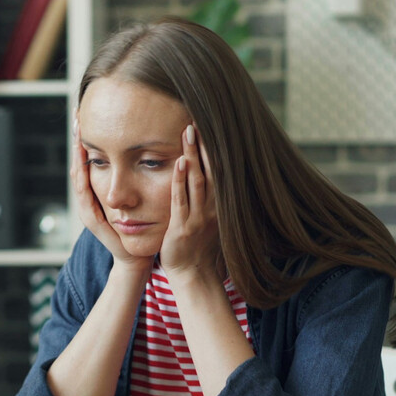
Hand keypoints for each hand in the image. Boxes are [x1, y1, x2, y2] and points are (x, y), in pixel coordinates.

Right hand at [70, 116, 150, 276]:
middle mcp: (88, 198)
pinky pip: (83, 193)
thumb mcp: (137, 195)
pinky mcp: (91, 218)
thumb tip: (147, 148)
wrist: (136, 256)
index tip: (88, 114)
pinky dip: (82, 175)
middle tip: (77, 115)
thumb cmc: (140, 225)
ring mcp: (87, 208)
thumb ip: (137, 175)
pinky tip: (82, 161)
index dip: (88, 138)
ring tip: (78, 131)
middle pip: (79, 162)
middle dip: (77, 139)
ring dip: (76, 153)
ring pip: (78, 175)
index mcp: (98, 191)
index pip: (90, 158)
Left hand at [160, 124, 219, 280]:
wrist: (193, 275)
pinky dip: (180, 181)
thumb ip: (208, 197)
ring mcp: (199, 218)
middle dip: (203, 145)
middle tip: (196, 120)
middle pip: (210, 170)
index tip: (207, 126)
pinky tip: (177, 163)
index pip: (217, 170)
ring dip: (192, 155)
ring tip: (188, 132)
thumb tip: (207, 173)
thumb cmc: (197, 246)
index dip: (213, 148)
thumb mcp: (208, 218)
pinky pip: (181, 201)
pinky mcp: (183, 227)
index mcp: (218, 205)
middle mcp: (212, 208)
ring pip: (197, 181)